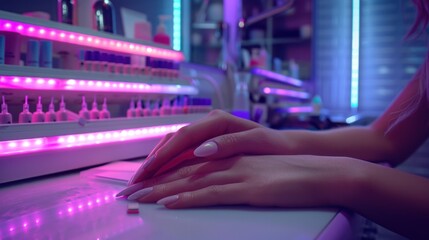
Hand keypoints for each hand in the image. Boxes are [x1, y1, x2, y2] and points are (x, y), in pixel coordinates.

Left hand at [119, 155, 359, 208]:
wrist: (320, 170)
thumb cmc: (288, 172)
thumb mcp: (255, 168)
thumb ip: (232, 171)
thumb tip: (210, 179)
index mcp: (227, 155)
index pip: (186, 162)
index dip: (160, 172)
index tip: (138, 182)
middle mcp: (227, 160)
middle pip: (181, 169)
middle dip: (151, 180)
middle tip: (125, 191)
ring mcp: (236, 172)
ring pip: (191, 180)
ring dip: (161, 190)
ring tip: (137, 199)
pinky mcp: (248, 188)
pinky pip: (213, 192)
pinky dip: (189, 198)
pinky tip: (171, 203)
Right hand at [128, 110, 292, 184]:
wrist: (285, 146)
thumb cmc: (273, 145)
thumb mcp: (256, 141)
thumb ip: (229, 143)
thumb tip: (201, 150)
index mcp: (218, 121)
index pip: (184, 137)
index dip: (163, 155)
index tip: (148, 171)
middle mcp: (208, 123)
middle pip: (173, 141)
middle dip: (153, 161)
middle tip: (136, 181)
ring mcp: (206, 132)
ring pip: (173, 146)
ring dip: (156, 162)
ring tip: (141, 179)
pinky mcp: (206, 142)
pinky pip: (181, 152)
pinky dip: (168, 163)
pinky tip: (158, 174)